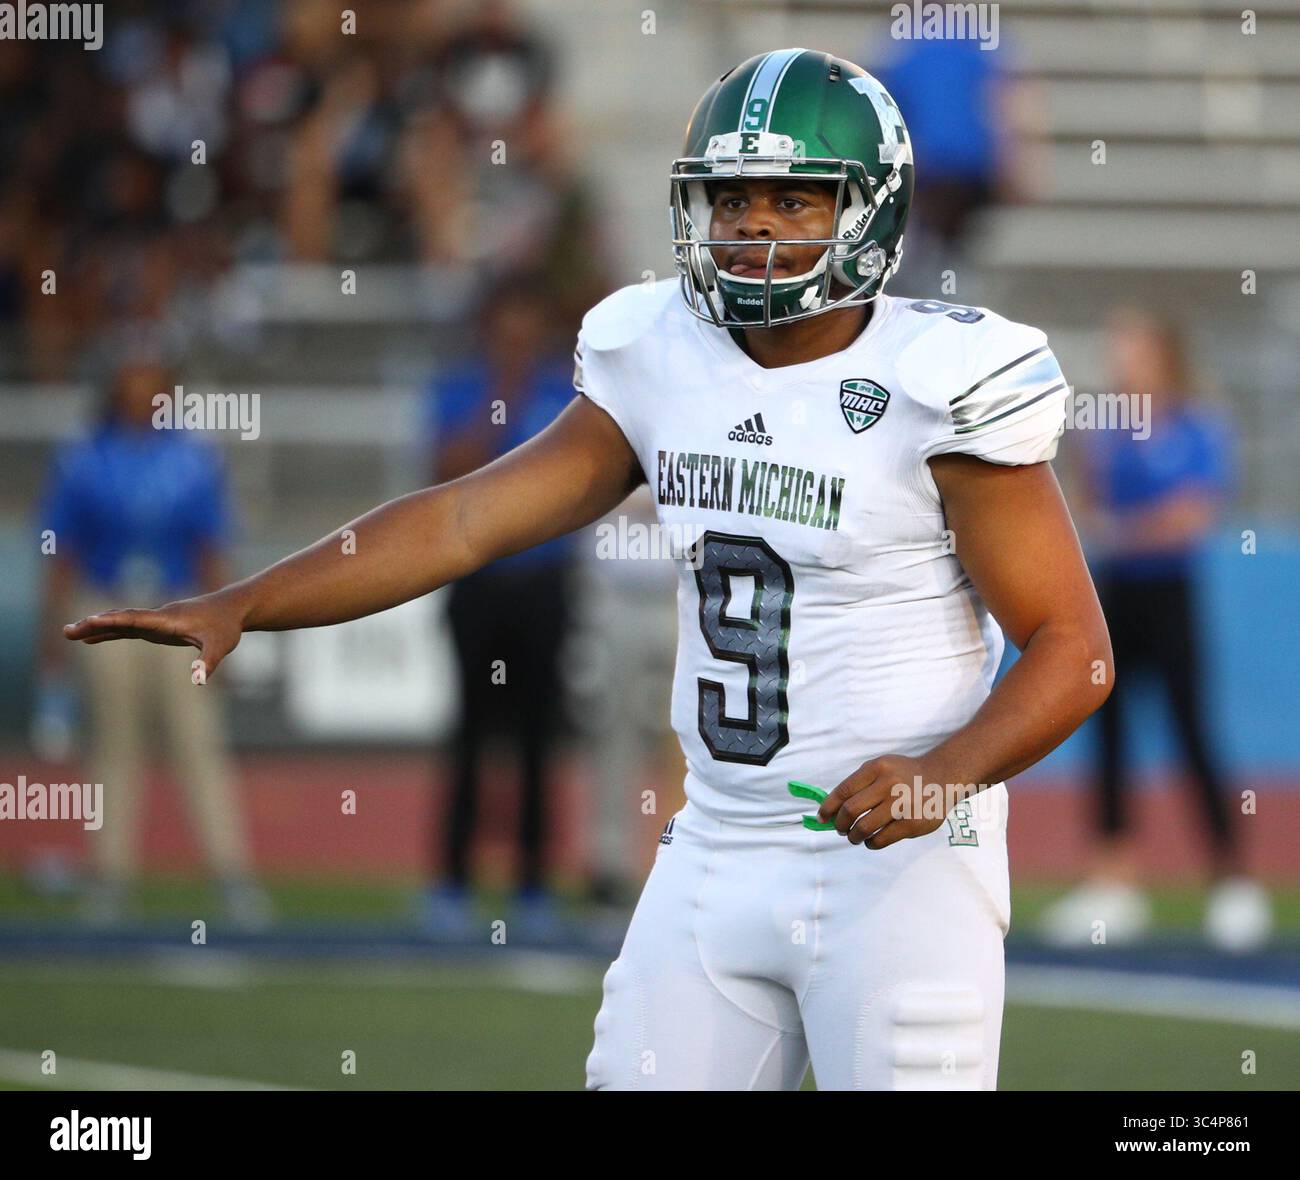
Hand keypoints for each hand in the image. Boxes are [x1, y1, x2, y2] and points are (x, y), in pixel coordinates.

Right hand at [63, 589, 246, 682]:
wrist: (233, 609)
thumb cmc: (227, 627)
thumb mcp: (222, 646)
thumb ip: (208, 662)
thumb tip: (198, 681)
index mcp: (169, 619)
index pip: (136, 619)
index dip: (113, 621)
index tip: (90, 621)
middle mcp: (158, 617)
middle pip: (121, 619)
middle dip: (94, 624)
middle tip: (67, 630)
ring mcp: (156, 621)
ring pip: (121, 623)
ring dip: (96, 628)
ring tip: (69, 633)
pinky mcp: (158, 627)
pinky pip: (128, 629)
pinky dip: (109, 632)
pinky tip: (92, 638)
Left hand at [816, 754, 973, 849]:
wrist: (941, 778)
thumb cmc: (903, 775)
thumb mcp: (881, 768)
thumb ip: (859, 784)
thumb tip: (831, 809)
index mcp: (877, 768)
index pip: (844, 790)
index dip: (828, 807)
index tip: (822, 818)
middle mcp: (889, 784)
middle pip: (851, 810)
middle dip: (840, 824)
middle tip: (840, 829)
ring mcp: (902, 804)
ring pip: (864, 828)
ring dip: (853, 836)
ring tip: (854, 836)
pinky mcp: (912, 823)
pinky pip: (881, 839)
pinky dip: (870, 843)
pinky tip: (870, 840)